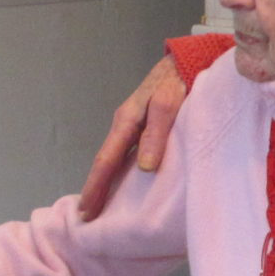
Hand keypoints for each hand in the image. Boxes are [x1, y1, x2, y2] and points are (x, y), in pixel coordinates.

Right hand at [78, 55, 185, 219]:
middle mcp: (127, 124)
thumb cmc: (178, 80)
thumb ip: (156, 134)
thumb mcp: (168, 105)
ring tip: (105, 206)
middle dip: (96, 189)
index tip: (86, 211)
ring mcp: (136, 123)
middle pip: (107, 162)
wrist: (188, 59)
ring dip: (109, 181)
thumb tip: (144, 168)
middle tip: (88, 217)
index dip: (95, 187)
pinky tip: (129, 181)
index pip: (106, 161)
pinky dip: (124, 169)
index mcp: (126, 121)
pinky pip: (130, 151)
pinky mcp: (148, 122)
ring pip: (118, 158)